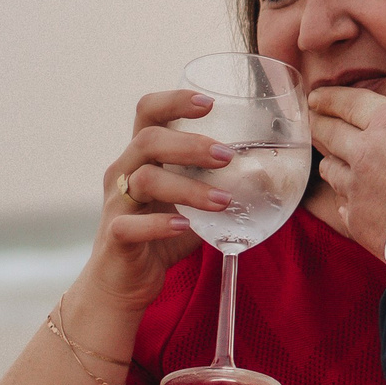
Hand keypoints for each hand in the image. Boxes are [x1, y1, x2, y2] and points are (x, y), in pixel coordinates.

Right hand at [79, 88, 241, 310]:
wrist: (122, 284)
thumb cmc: (159, 236)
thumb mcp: (190, 203)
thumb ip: (216, 184)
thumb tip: (270, 174)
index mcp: (141, 157)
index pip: (148, 112)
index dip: (174, 100)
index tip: (210, 104)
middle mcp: (123, 173)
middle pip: (148, 140)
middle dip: (191, 144)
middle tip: (228, 156)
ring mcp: (116, 204)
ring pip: (144, 180)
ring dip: (188, 188)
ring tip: (223, 200)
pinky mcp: (115, 237)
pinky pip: (131, 225)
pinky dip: (160, 224)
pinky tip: (185, 225)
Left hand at [308, 86, 385, 256]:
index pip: (349, 102)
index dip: (330, 97)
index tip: (317, 97)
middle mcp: (364, 151)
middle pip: (327, 131)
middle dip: (318, 122)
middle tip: (313, 118)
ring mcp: (356, 187)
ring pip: (329, 168)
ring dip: (330, 161)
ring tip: (333, 160)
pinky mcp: (356, 220)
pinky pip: (341, 203)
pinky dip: (344, 197)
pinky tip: (350, 199)